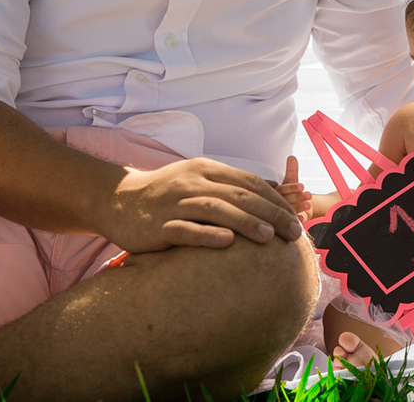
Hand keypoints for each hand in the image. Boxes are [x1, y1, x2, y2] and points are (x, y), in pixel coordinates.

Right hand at [104, 156, 302, 252]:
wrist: (117, 199)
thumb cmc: (167, 193)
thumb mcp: (201, 179)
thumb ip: (235, 183)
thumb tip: (275, 187)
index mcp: (207, 170)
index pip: (249, 183)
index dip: (276, 199)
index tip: (295, 216)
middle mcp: (193, 183)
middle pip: (239, 196)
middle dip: (270, 214)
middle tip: (293, 232)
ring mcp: (175, 203)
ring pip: (216, 210)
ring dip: (245, 222)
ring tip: (268, 237)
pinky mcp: (158, 225)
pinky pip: (185, 229)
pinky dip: (206, 235)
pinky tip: (226, 242)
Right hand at [277, 155, 314, 223]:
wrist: (296, 210)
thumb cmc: (291, 195)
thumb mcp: (291, 182)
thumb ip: (291, 171)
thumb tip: (292, 157)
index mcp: (273, 193)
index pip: (280, 190)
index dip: (292, 187)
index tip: (302, 186)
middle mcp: (271, 204)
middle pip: (283, 201)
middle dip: (297, 197)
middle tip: (309, 195)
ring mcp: (275, 216)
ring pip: (286, 212)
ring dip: (298, 208)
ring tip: (308, 204)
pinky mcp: (281, 227)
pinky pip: (288, 226)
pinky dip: (296, 221)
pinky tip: (302, 218)